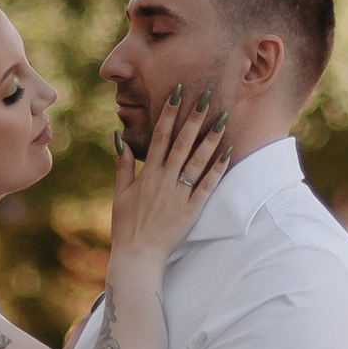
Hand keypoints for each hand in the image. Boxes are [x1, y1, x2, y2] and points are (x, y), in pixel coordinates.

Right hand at [109, 86, 229, 261]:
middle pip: (182, 143)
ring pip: (197, 161)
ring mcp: (179, 194)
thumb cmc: (126, 225)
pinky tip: (228, 153)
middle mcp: (164, 180)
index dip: (169, 113)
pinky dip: (217, 169)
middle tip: (207, 96)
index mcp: (147, 174)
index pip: (160, 136)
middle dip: (194, 118)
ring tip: (223, 119)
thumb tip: (119, 138)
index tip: (178, 93)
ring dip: (211, 139)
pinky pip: (207, 186)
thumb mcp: (119, 193)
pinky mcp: (192, 209)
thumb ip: (123, 165)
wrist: (138, 255)